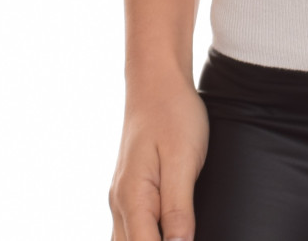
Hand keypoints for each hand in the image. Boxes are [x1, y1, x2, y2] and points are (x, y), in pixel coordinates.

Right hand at [109, 66, 209, 240]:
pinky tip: (166, 233)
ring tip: (179, 233)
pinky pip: (132, 229)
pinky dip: (145, 237)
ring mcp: (122, 197)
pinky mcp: (131, 190)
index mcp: (132, 199)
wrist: (157, 81)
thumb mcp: (182, 160)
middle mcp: (120, 203)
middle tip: (187, 235)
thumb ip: (178, 207)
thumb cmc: (173, 114)